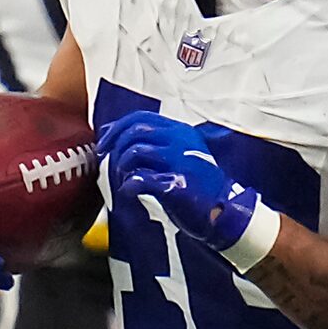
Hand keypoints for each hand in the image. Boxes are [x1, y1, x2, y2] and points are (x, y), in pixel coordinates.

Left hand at [96, 109, 260, 251]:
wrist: (224, 210)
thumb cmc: (196, 185)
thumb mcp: (178, 155)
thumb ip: (152, 143)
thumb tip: (112, 133)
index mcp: (180, 131)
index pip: (140, 118)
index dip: (116, 129)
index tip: (103, 144)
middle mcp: (181, 140)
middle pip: (134, 131)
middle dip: (114, 147)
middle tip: (106, 163)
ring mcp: (179, 161)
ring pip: (134, 152)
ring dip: (120, 167)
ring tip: (122, 179)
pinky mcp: (175, 184)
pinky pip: (140, 179)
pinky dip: (128, 186)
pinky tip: (129, 193)